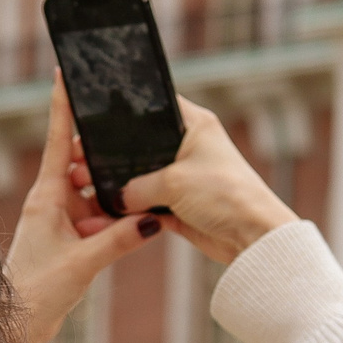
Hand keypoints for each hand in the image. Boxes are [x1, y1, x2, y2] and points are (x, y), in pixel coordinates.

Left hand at [4, 76, 160, 342]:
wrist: (16, 327)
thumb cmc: (35, 292)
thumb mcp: (83, 262)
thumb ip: (119, 239)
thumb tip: (152, 218)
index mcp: (46, 196)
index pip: (59, 140)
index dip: (64, 106)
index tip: (65, 72)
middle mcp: (52, 203)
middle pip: (85, 164)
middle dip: (108, 155)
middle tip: (132, 136)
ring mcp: (61, 221)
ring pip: (96, 194)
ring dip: (116, 195)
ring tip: (143, 188)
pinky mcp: (69, 241)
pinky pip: (99, 220)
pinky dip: (116, 220)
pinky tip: (138, 221)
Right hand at [110, 97, 295, 266]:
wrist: (252, 237)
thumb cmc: (226, 195)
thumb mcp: (173, 183)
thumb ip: (136, 187)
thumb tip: (115, 198)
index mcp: (194, 124)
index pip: (154, 106)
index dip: (126, 112)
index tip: (98, 124)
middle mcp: (189, 147)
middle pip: (142, 147)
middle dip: (118, 161)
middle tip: (90, 167)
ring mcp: (184, 177)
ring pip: (142, 180)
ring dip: (125, 192)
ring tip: (98, 195)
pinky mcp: (181, 205)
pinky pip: (149, 206)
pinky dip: (135, 214)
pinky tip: (114, 218)